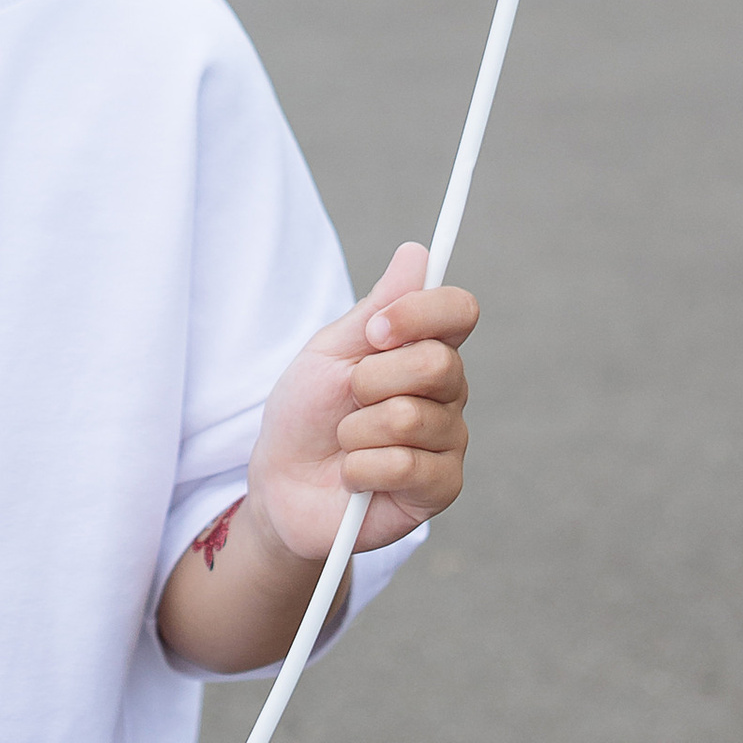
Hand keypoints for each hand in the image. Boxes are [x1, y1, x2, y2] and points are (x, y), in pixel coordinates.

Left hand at [240, 242, 474, 567]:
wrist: (282, 485)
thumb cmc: (306, 414)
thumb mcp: (329, 353)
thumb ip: (376, 307)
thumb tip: (418, 253)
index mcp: (426, 350)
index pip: (459, 311)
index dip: (419, 313)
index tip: (374, 331)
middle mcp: (448, 393)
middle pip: (436, 363)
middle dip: (370, 381)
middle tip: (348, 399)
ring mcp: (448, 441)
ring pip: (410, 417)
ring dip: (356, 431)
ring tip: (347, 443)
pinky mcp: (440, 489)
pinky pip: (405, 466)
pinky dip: (361, 469)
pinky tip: (355, 477)